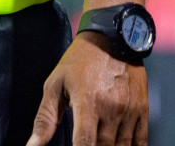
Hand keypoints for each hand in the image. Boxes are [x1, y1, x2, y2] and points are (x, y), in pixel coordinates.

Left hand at [27, 34, 147, 145]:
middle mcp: (111, 108)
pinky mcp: (142, 109)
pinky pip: (141, 141)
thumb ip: (45, 118)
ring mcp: (129, 110)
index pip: (85, 143)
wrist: (111, 39)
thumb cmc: (79, 62)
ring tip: (98, 143)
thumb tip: (32, 145)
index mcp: (87, 102)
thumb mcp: (55, 85)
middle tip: (85, 143)